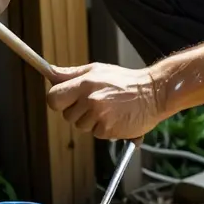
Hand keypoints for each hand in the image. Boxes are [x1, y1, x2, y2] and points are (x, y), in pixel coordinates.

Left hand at [46, 63, 167, 139]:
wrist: (154, 93)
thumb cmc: (125, 81)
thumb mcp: (97, 70)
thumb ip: (71, 74)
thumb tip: (50, 73)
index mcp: (85, 83)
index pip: (53, 98)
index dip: (57, 100)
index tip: (64, 100)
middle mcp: (90, 100)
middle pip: (66, 115)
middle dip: (77, 111)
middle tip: (95, 102)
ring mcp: (99, 116)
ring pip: (81, 126)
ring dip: (91, 121)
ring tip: (108, 108)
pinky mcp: (108, 130)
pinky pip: (96, 133)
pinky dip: (104, 128)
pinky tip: (116, 117)